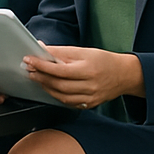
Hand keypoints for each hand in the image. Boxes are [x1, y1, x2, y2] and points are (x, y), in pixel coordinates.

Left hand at [23, 46, 144, 108]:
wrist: (124, 75)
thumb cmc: (103, 60)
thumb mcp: (83, 51)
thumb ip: (62, 52)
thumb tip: (41, 48)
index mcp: (88, 70)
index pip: (60, 70)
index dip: (42, 65)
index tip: (29, 60)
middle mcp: (90, 86)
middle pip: (59, 85)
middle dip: (41, 77)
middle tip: (29, 70)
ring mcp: (91, 98)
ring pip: (62, 96)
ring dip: (46, 87)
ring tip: (37, 78)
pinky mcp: (90, 104)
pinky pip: (69, 103)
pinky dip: (57, 95)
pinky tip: (50, 88)